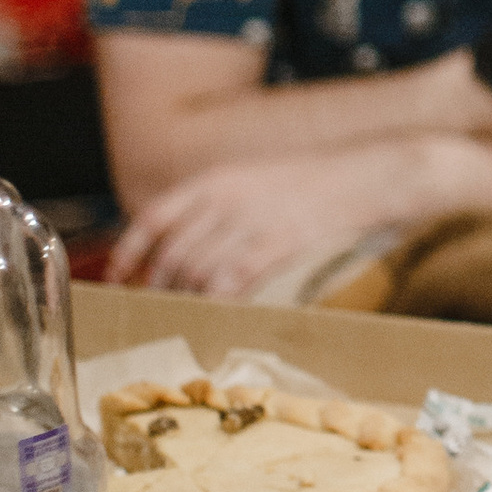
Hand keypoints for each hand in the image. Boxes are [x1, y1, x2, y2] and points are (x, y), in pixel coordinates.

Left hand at [107, 149, 440, 298]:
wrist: (371, 176)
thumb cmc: (317, 179)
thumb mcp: (257, 175)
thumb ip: (220, 202)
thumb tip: (189, 239)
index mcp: (216, 178)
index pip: (153, 217)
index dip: (130, 251)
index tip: (119, 276)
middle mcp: (225, 198)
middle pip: (172, 252)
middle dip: (159, 286)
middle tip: (157, 308)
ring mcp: (250, 221)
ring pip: (197, 271)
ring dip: (186, 299)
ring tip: (187, 316)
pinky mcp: (275, 243)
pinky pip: (231, 282)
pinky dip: (217, 303)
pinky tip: (217, 315)